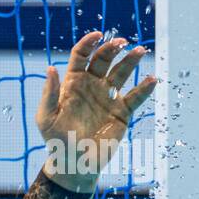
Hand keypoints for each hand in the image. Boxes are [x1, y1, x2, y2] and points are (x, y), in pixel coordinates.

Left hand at [37, 31, 157, 179]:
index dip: (89, 43)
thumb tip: (50, 68)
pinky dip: (144, 88)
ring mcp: (108, 97)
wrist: (73, 163)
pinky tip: (151, 79)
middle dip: (113, 48)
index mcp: (73, 84)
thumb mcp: (46, 117)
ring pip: (122, 73)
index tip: (98, 35)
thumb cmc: (55, 140)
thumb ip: (49, 93)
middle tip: (123, 43)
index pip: (81, 56)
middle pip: (104, 60)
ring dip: (132, 60)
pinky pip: (136, 97)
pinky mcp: (121, 112)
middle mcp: (92, 86)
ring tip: (140, 51)